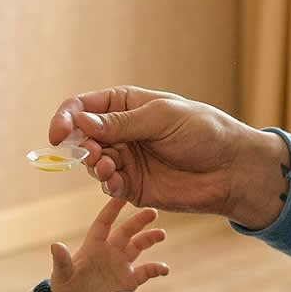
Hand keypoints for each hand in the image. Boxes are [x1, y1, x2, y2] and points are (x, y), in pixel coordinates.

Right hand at [48, 85, 289, 228]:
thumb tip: (81, 122)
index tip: (58, 134)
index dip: (65, 118)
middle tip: (91, 153)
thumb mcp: (162, 118)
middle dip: (79, 145)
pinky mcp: (131, 185)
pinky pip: (106, 185)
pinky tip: (115, 180)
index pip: (82, 107)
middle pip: (81, 136)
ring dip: (92, 165)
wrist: (232, 169)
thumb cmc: (205, 133)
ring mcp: (124, 159)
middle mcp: (120, 132)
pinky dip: (105, 183)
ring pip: (90, 162)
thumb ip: (121, 123)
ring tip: (108, 167)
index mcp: (125, 105)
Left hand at [50, 197, 167, 291]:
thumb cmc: (64, 289)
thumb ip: (61, 261)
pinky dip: (156, 269)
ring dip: (150, 238)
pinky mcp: (128, 281)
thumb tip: (56, 245)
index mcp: (93, 247)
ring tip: (160, 234)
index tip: (122, 195)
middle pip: (126, 231)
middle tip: (152, 211)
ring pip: (138, 246)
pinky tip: (164, 269)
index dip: (112, 209)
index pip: (104, 223)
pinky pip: (146, 271)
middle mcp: (109, 252)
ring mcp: (120, 266)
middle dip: (139, 220)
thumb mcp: (61, 275)